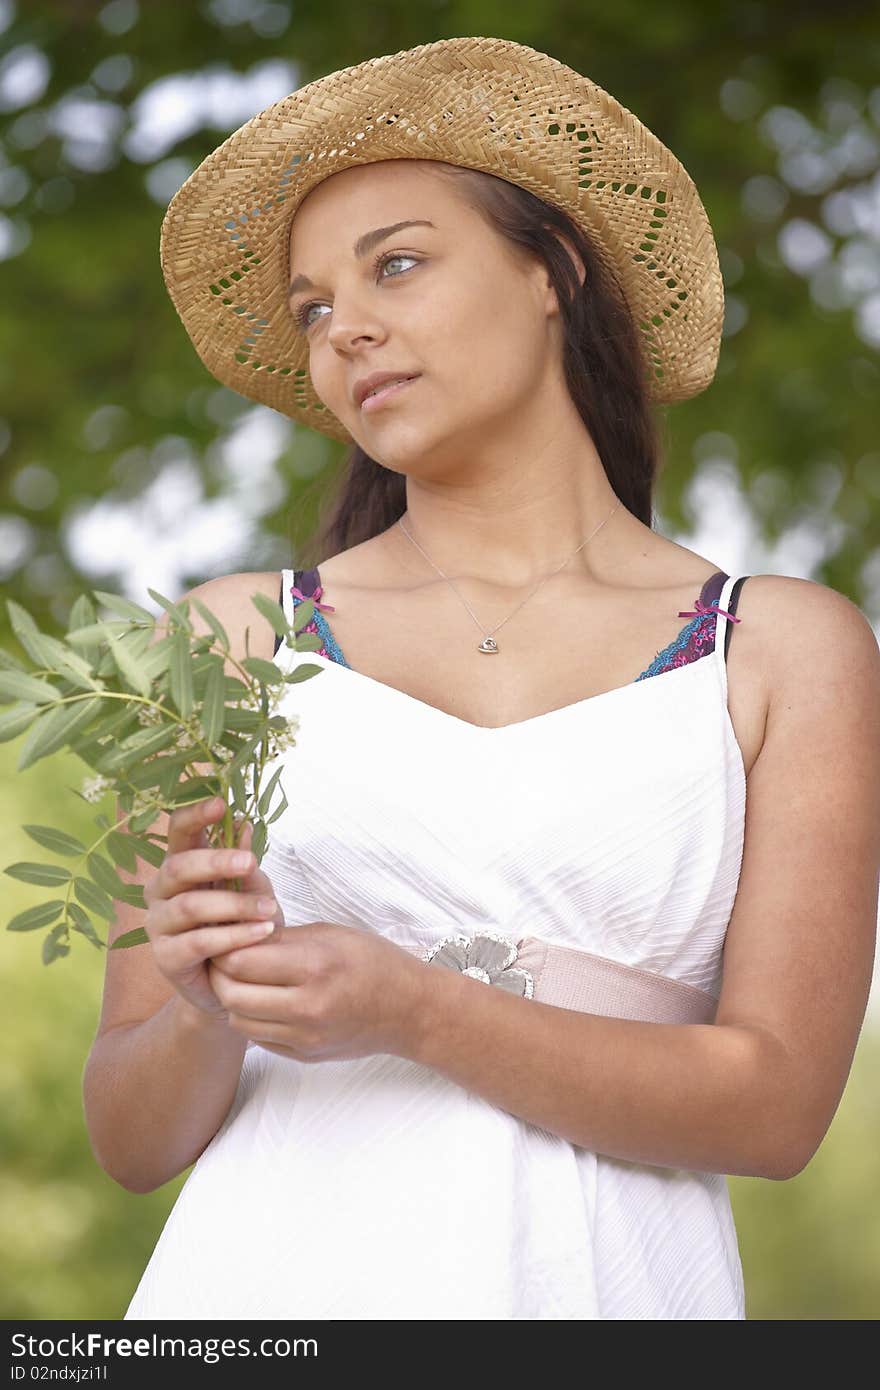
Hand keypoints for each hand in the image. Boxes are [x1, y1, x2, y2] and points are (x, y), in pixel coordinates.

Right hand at [141, 796, 284, 1020]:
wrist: (235, 983)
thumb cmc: (243, 927)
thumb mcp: (253, 891)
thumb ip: (246, 865)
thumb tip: (245, 826)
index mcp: (180, 865)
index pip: (178, 832)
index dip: (195, 815)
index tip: (221, 804)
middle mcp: (160, 890)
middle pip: (180, 866)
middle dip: (217, 861)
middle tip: (250, 862)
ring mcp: (158, 924)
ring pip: (191, 906)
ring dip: (234, 905)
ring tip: (269, 909)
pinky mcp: (165, 958)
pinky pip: (199, 942)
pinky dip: (234, 936)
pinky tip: (262, 932)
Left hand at [206, 920, 430, 1062]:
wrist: (409, 1010)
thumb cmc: (373, 962)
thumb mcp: (331, 935)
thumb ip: (282, 938)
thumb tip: (238, 936)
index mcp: (316, 967)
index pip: (241, 961)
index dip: (224, 947)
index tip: (226, 936)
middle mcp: (308, 1007)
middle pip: (231, 995)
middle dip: (218, 974)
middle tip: (222, 959)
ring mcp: (306, 1037)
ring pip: (239, 1021)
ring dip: (232, 999)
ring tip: (242, 980)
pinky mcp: (304, 1055)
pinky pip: (259, 1038)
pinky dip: (253, 1018)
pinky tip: (264, 1000)